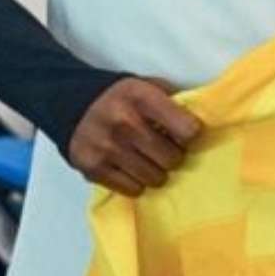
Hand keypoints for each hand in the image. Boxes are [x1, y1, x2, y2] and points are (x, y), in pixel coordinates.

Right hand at [67, 77, 201, 196]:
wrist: (73, 105)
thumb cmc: (123, 97)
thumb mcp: (148, 86)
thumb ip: (173, 102)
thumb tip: (201, 125)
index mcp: (143, 98)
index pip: (186, 129)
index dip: (191, 135)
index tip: (186, 134)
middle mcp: (124, 123)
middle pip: (171, 158)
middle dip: (174, 156)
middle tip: (167, 150)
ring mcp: (106, 148)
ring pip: (154, 177)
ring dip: (158, 171)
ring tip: (151, 159)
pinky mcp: (92, 169)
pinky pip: (132, 189)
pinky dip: (137, 182)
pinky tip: (134, 168)